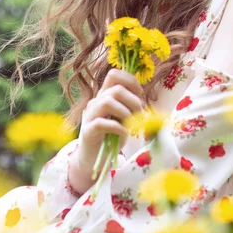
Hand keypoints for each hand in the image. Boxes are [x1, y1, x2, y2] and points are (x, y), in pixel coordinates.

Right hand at [68, 68, 143, 194]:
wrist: (94, 158)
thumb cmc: (112, 136)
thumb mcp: (124, 117)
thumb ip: (130, 106)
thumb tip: (144, 101)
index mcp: (104, 95)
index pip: (114, 75)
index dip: (131, 81)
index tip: (140, 95)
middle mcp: (96, 102)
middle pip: (115, 89)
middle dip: (133, 101)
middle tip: (140, 115)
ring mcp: (90, 115)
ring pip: (107, 102)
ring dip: (125, 113)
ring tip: (131, 125)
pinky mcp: (88, 131)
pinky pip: (103, 123)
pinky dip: (118, 128)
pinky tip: (124, 134)